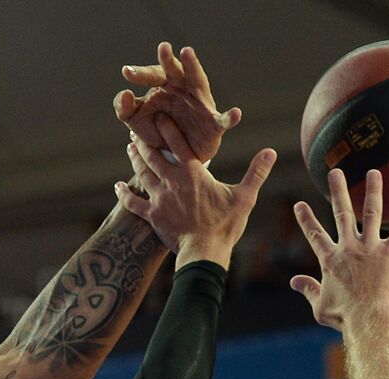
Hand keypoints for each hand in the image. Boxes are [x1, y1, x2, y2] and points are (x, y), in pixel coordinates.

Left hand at [115, 43, 240, 162]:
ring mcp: (200, 104)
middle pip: (175, 71)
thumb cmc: (155, 130)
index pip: (152, 75)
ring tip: (187, 52)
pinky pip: (222, 120)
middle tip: (162, 47)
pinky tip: (235, 114)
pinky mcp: (213, 124)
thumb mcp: (135, 120)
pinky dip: (229, 117)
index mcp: (164, 86)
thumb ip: (125, 108)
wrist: (174, 155)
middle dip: (168, 60)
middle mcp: (183, 89)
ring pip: (198, 83)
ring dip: (194, 68)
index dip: (140, 74)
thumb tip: (124, 94)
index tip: (127, 73)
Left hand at [115, 117, 274, 265]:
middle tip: (136, 132)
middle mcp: (172, 181)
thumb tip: (271, 152)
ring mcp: (160, 198)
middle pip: (154, 157)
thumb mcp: (245, 196)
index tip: (159, 117)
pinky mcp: (152, 216)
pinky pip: (133, 203)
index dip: (168, 129)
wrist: (204, 252)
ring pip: (142, 174)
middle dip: (145, 142)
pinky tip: (118, 187)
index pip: (178, 144)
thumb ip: (256, 172)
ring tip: (130, 149)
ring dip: (135, 160)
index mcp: (193, 173)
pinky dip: (124, 195)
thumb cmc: (225, 224)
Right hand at [291, 169, 388, 329]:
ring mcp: (370, 249)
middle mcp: (348, 248)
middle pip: (341, 214)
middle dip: (337, 191)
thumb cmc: (343, 317)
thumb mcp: (318, 305)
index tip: (299, 204)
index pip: (315, 235)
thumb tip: (293, 282)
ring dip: (373, 191)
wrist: (367, 320)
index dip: (306, 219)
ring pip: (371, 213)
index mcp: (329, 260)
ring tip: (373, 172)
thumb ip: (308, 289)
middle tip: (334, 173)